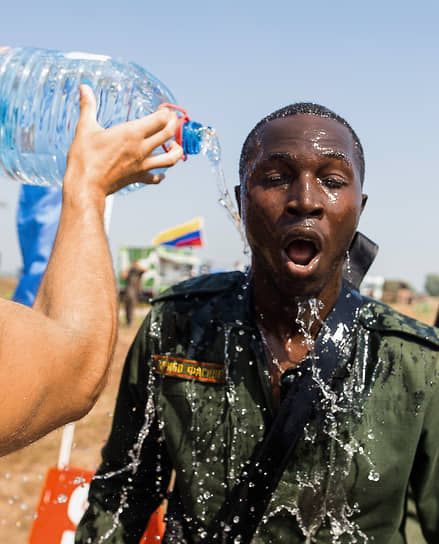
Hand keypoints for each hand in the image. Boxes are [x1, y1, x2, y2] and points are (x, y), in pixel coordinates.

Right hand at [64, 84, 183, 199]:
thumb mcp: (85, 128)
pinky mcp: (138, 178)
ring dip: (176, 151)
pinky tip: (161, 173)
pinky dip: (161, 175)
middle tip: (172, 121)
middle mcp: (141, 148)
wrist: (86, 186)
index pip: (159, 119)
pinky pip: (156, 178)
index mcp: (131, 133)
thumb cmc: (84, 158)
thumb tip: (84, 87)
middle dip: (173, 125)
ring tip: (173, 145)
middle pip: (168, 134)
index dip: (166, 113)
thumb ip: (88, 106)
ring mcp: (142, 165)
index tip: (165, 110)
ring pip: (170, 159)